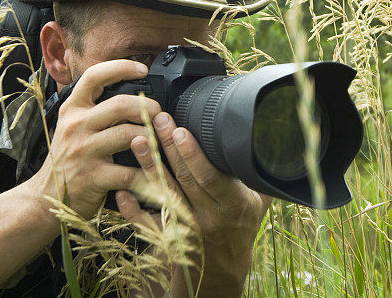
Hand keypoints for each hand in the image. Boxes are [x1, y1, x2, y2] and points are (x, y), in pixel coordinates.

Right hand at [27, 60, 161, 217]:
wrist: (46, 196)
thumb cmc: (68, 158)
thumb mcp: (72, 125)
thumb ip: (94, 108)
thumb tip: (130, 89)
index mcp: (73, 109)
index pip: (94, 76)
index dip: (121, 67)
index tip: (143, 69)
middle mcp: (76, 126)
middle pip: (120, 104)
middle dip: (148, 107)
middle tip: (160, 114)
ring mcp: (83, 151)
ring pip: (128, 135)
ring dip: (152, 137)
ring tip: (160, 141)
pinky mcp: (93, 177)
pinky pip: (129, 171)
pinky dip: (146, 172)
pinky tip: (153, 172)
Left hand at [117, 112, 270, 296]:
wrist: (224, 270)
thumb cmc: (241, 229)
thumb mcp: (259, 204)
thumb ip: (260, 177)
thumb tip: (270, 144)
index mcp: (232, 205)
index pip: (211, 176)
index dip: (194, 154)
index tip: (181, 131)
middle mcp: (208, 216)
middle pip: (184, 179)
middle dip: (169, 147)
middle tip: (156, 121)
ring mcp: (186, 228)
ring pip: (164, 195)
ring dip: (149, 167)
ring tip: (137, 142)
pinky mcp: (169, 239)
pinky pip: (147, 224)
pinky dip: (133, 210)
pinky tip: (121, 192)